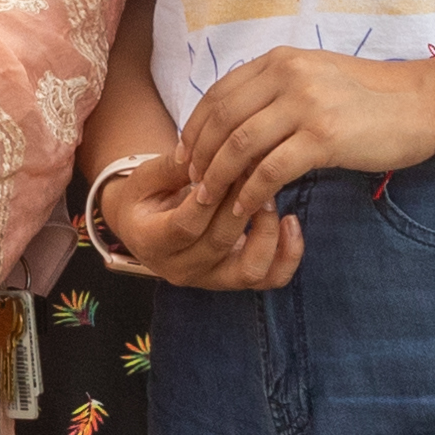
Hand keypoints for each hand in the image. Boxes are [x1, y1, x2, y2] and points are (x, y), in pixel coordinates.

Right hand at [88, 154, 307, 297]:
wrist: (144, 227)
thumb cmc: (145, 197)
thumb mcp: (146, 176)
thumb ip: (172, 166)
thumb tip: (204, 152)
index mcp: (152, 243)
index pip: (186, 226)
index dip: (210, 198)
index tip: (227, 167)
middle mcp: (180, 270)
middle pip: (220, 242)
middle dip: (242, 201)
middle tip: (256, 167)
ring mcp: (209, 280)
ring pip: (250, 269)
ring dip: (266, 230)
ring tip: (270, 197)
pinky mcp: (234, 281)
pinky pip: (270, 278)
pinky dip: (288, 256)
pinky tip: (290, 222)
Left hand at [147, 48, 434, 257]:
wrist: (424, 103)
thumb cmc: (371, 97)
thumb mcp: (316, 78)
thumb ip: (276, 91)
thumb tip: (236, 123)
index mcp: (280, 60)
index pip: (218, 93)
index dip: (195, 128)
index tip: (184, 156)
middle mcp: (287, 75)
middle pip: (222, 119)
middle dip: (199, 156)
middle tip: (190, 185)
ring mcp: (305, 104)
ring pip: (239, 145)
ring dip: (217, 178)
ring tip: (207, 202)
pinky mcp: (323, 137)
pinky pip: (271, 170)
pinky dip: (250, 193)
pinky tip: (243, 210)